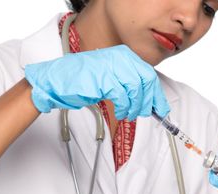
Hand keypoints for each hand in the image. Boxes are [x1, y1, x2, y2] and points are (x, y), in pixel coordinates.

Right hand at [24, 44, 169, 120]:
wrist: (56, 81)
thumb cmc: (82, 81)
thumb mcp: (110, 77)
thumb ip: (129, 83)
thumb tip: (149, 100)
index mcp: (124, 55)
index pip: (148, 75)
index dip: (157, 95)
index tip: (161, 109)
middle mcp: (119, 57)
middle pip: (146, 81)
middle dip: (148, 102)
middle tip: (143, 113)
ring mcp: (111, 67)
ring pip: (136, 90)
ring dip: (134, 107)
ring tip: (128, 114)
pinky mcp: (103, 79)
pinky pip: (123, 97)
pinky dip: (124, 108)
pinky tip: (120, 112)